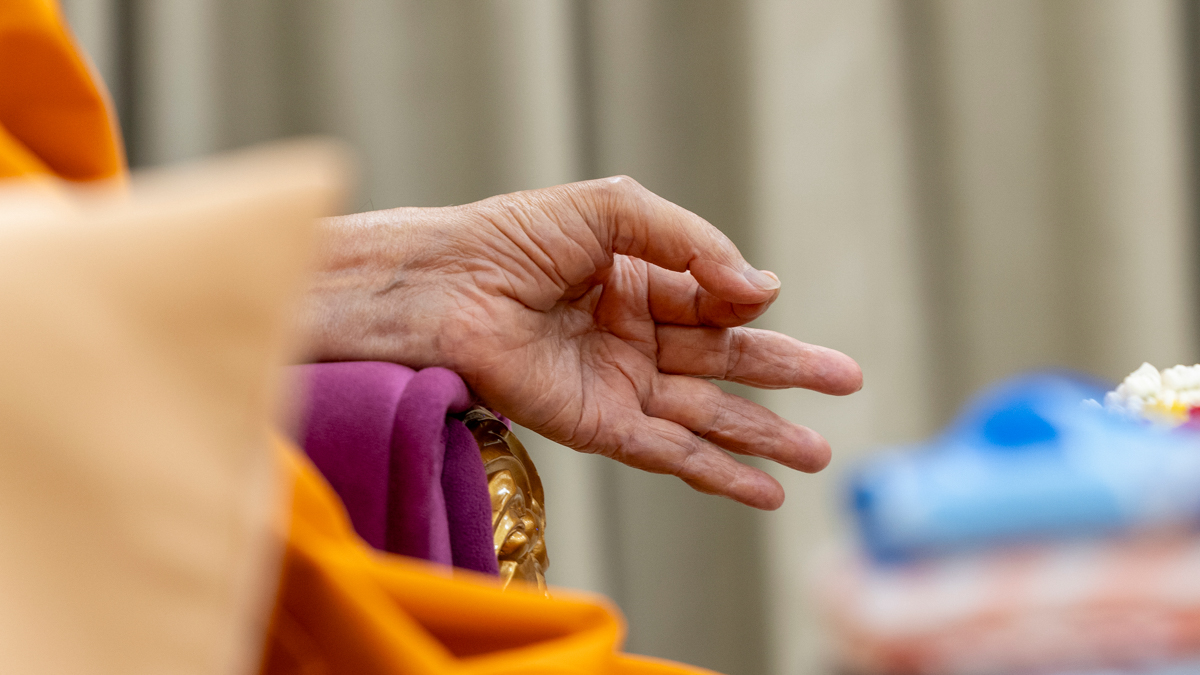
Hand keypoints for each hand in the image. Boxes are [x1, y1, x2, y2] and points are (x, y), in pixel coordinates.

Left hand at [299, 177, 860, 508]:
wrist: (445, 285)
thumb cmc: (514, 236)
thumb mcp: (614, 210)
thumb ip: (690, 242)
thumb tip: (761, 289)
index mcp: (639, 283)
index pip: (713, 301)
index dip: (746, 301)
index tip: (766, 297)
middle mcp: (636, 338)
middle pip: (728, 362)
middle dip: (788, 374)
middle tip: (848, 383)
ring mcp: (620, 385)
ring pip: (708, 416)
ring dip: (764, 437)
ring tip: (820, 455)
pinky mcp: (598, 425)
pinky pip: (669, 454)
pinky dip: (718, 473)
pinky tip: (764, 493)